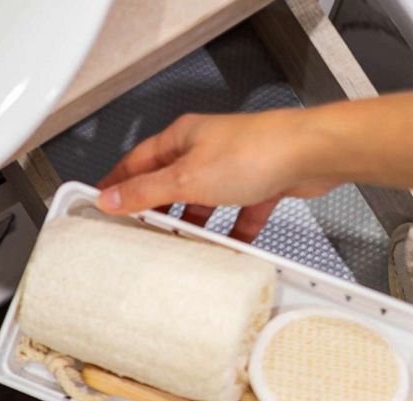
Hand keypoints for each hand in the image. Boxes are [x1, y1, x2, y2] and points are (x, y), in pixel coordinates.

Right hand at [95, 108, 337, 241]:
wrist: (311, 154)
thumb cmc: (254, 151)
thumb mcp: (186, 178)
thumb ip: (146, 192)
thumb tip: (110, 199)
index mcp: (181, 138)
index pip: (137, 161)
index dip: (117, 183)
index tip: (101, 203)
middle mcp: (205, 149)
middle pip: (169, 183)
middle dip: (155, 209)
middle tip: (138, 233)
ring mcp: (233, 167)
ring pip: (203, 201)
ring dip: (193, 223)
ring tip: (180, 245)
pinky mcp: (259, 184)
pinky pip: (238, 214)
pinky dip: (232, 232)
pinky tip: (229, 249)